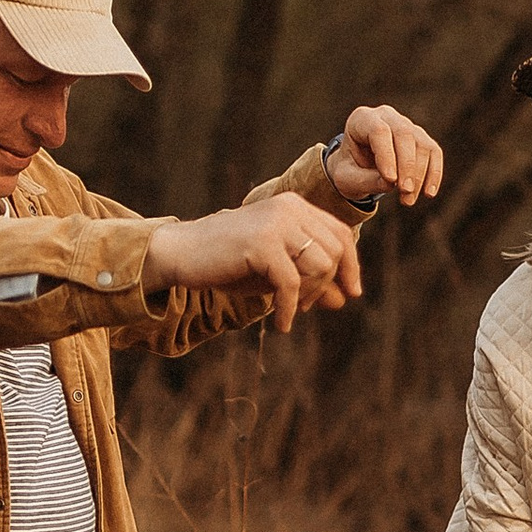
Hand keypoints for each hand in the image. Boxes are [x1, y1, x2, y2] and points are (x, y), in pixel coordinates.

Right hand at [141, 191, 361, 331]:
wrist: (181, 254)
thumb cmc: (228, 263)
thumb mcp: (275, 272)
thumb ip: (310, 280)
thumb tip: (344, 299)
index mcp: (294, 206)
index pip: (341, 233)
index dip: (351, 265)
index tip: (351, 292)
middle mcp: (289, 208)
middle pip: (335, 251)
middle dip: (326, 285)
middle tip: (306, 307)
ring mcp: (276, 222)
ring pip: (320, 265)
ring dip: (309, 296)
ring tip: (291, 311)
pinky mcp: (262, 243)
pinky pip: (292, 283)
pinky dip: (290, 308)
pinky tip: (282, 324)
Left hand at [325, 104, 442, 207]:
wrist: (357, 168)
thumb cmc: (349, 170)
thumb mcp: (347, 179)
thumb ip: (365, 180)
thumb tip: (391, 184)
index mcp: (362, 119)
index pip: (379, 131)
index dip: (387, 155)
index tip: (391, 181)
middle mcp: (386, 116)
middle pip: (404, 134)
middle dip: (407, 166)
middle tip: (405, 192)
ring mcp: (406, 125)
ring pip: (421, 144)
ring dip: (419, 175)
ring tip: (408, 200)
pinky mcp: (420, 138)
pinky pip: (433, 152)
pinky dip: (433, 173)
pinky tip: (428, 193)